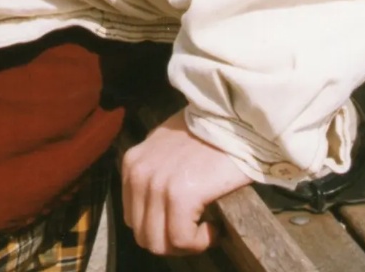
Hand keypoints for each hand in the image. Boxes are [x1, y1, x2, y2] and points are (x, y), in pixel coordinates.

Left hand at [120, 110, 249, 255]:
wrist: (232, 120)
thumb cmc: (206, 132)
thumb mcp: (165, 145)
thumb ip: (153, 170)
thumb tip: (153, 204)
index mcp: (132, 164)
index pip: (133, 219)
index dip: (159, 228)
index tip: (183, 222)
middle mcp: (138, 174)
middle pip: (143, 235)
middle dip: (170, 241)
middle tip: (195, 231)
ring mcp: (157, 185)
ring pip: (159, 243)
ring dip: (185, 244)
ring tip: (205, 229)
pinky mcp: (180, 195)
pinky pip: (182, 239)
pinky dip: (200, 242)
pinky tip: (214, 228)